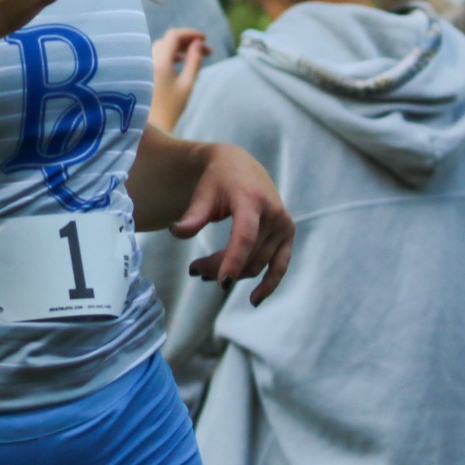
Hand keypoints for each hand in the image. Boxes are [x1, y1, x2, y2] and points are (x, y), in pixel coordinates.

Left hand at [149, 29, 208, 131]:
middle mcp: (148, 59)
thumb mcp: (187, 84)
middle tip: (206, 50)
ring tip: (195, 55)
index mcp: (159, 61)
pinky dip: (169, 54)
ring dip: (179, 48)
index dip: (190, 33)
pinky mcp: (143, 72)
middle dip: (187, 41)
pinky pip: (156, 55)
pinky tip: (180, 62)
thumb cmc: (171, 108)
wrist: (151, 127)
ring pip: (162, 47)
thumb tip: (198, 43)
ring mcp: (144, 65)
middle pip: (168, 40)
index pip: (174, 35)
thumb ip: (194, 61)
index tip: (205, 39)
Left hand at [172, 144, 292, 304]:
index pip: (244, 236)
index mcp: (251, 200)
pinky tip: (254, 299)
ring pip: (257, 263)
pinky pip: (280, 265)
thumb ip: (193, 216)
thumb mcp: (203, 194)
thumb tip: (175, 232)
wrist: (240, 165)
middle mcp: (273, 213)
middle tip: (195, 270)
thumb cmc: (218, 180)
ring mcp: (283, 224)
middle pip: (246, 254)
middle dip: (219, 267)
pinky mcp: (288, 233)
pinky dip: (269, 283)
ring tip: (205, 273)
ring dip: (233, 274)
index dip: (233, 260)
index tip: (221, 281)